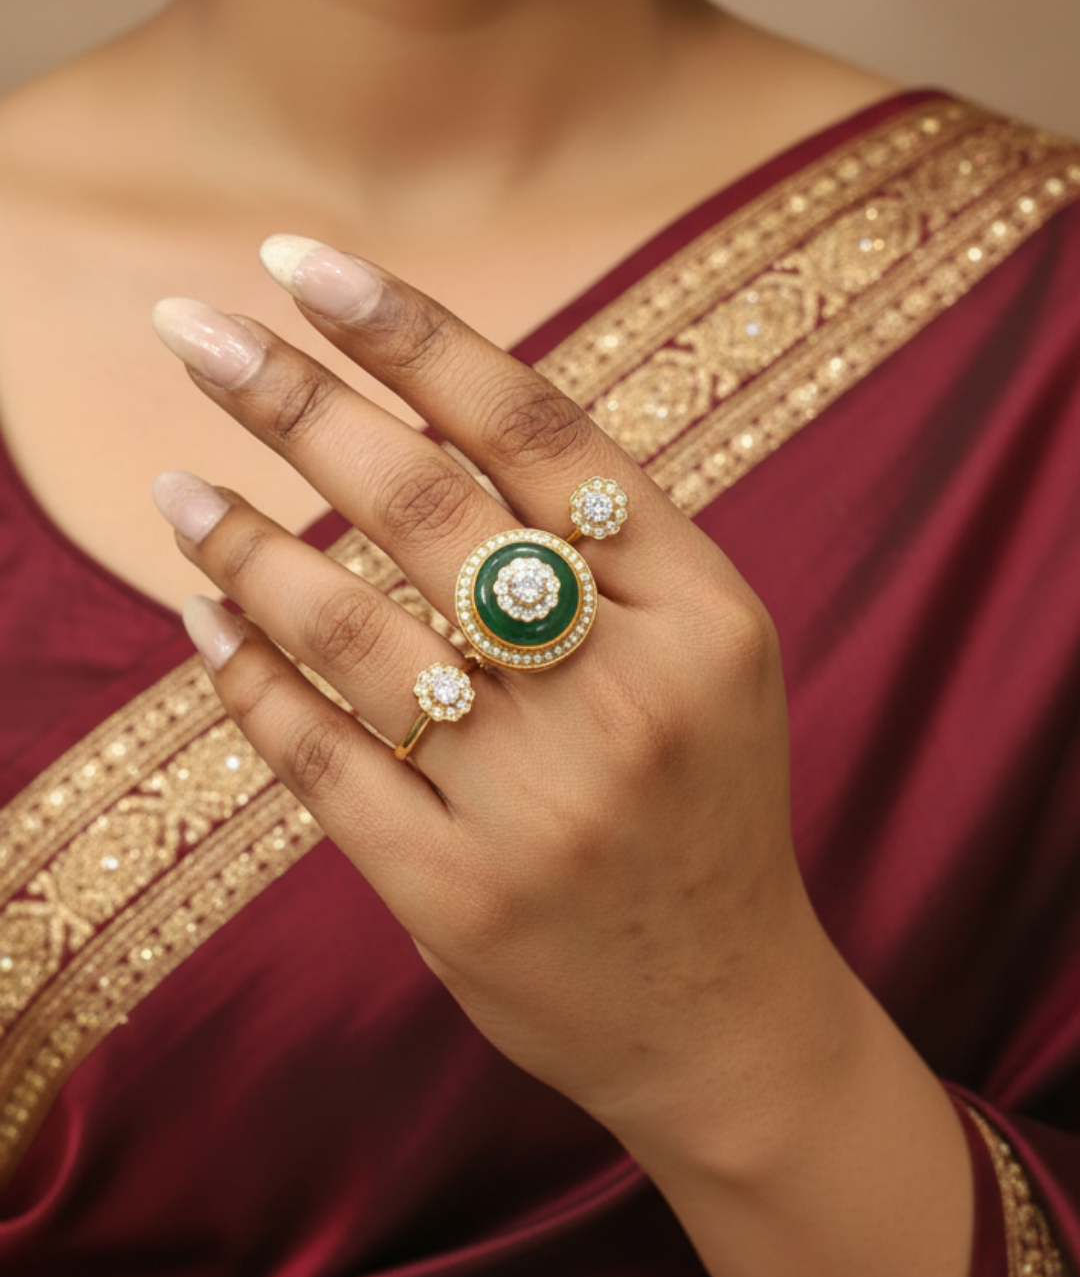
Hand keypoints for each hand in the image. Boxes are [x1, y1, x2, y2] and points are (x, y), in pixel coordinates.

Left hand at [150, 237, 804, 1150]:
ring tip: (176, 484)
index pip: (537, 432)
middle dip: (295, 402)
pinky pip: (322, 761)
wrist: (724, 1012)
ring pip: (355, 632)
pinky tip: (205, 617)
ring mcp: (539, 803)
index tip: (305, 264)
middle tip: (190, 331)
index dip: (413, 336)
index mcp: (699, 611)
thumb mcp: (709, 650)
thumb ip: (606, 539)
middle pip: (430, 509)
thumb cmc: (703, 800)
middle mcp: (625, 695)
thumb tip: (432, 404)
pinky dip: (250, 681)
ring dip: (247, 544)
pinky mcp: (456, 893)